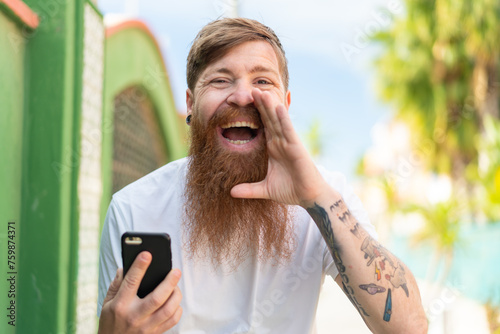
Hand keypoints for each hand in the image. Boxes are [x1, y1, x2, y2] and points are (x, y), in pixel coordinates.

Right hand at [98, 251, 181, 333]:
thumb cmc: (110, 322)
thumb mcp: (107, 303)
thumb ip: (116, 285)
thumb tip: (124, 267)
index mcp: (120, 305)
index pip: (131, 282)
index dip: (139, 267)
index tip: (147, 254)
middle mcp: (134, 316)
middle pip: (156, 298)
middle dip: (169, 282)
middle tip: (175, 271)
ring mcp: (145, 327)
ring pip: (167, 310)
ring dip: (176, 295)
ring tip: (176, 286)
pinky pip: (171, 321)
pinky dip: (177, 310)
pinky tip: (175, 302)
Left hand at [231, 88, 328, 206]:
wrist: (309, 197)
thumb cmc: (290, 190)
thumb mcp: (265, 189)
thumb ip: (249, 189)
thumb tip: (230, 192)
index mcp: (272, 148)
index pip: (262, 127)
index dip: (254, 114)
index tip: (242, 102)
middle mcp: (280, 142)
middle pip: (268, 119)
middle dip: (260, 104)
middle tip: (250, 89)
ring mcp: (289, 143)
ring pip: (278, 121)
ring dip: (270, 106)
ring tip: (261, 91)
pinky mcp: (297, 147)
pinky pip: (289, 130)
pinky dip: (284, 119)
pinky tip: (278, 107)